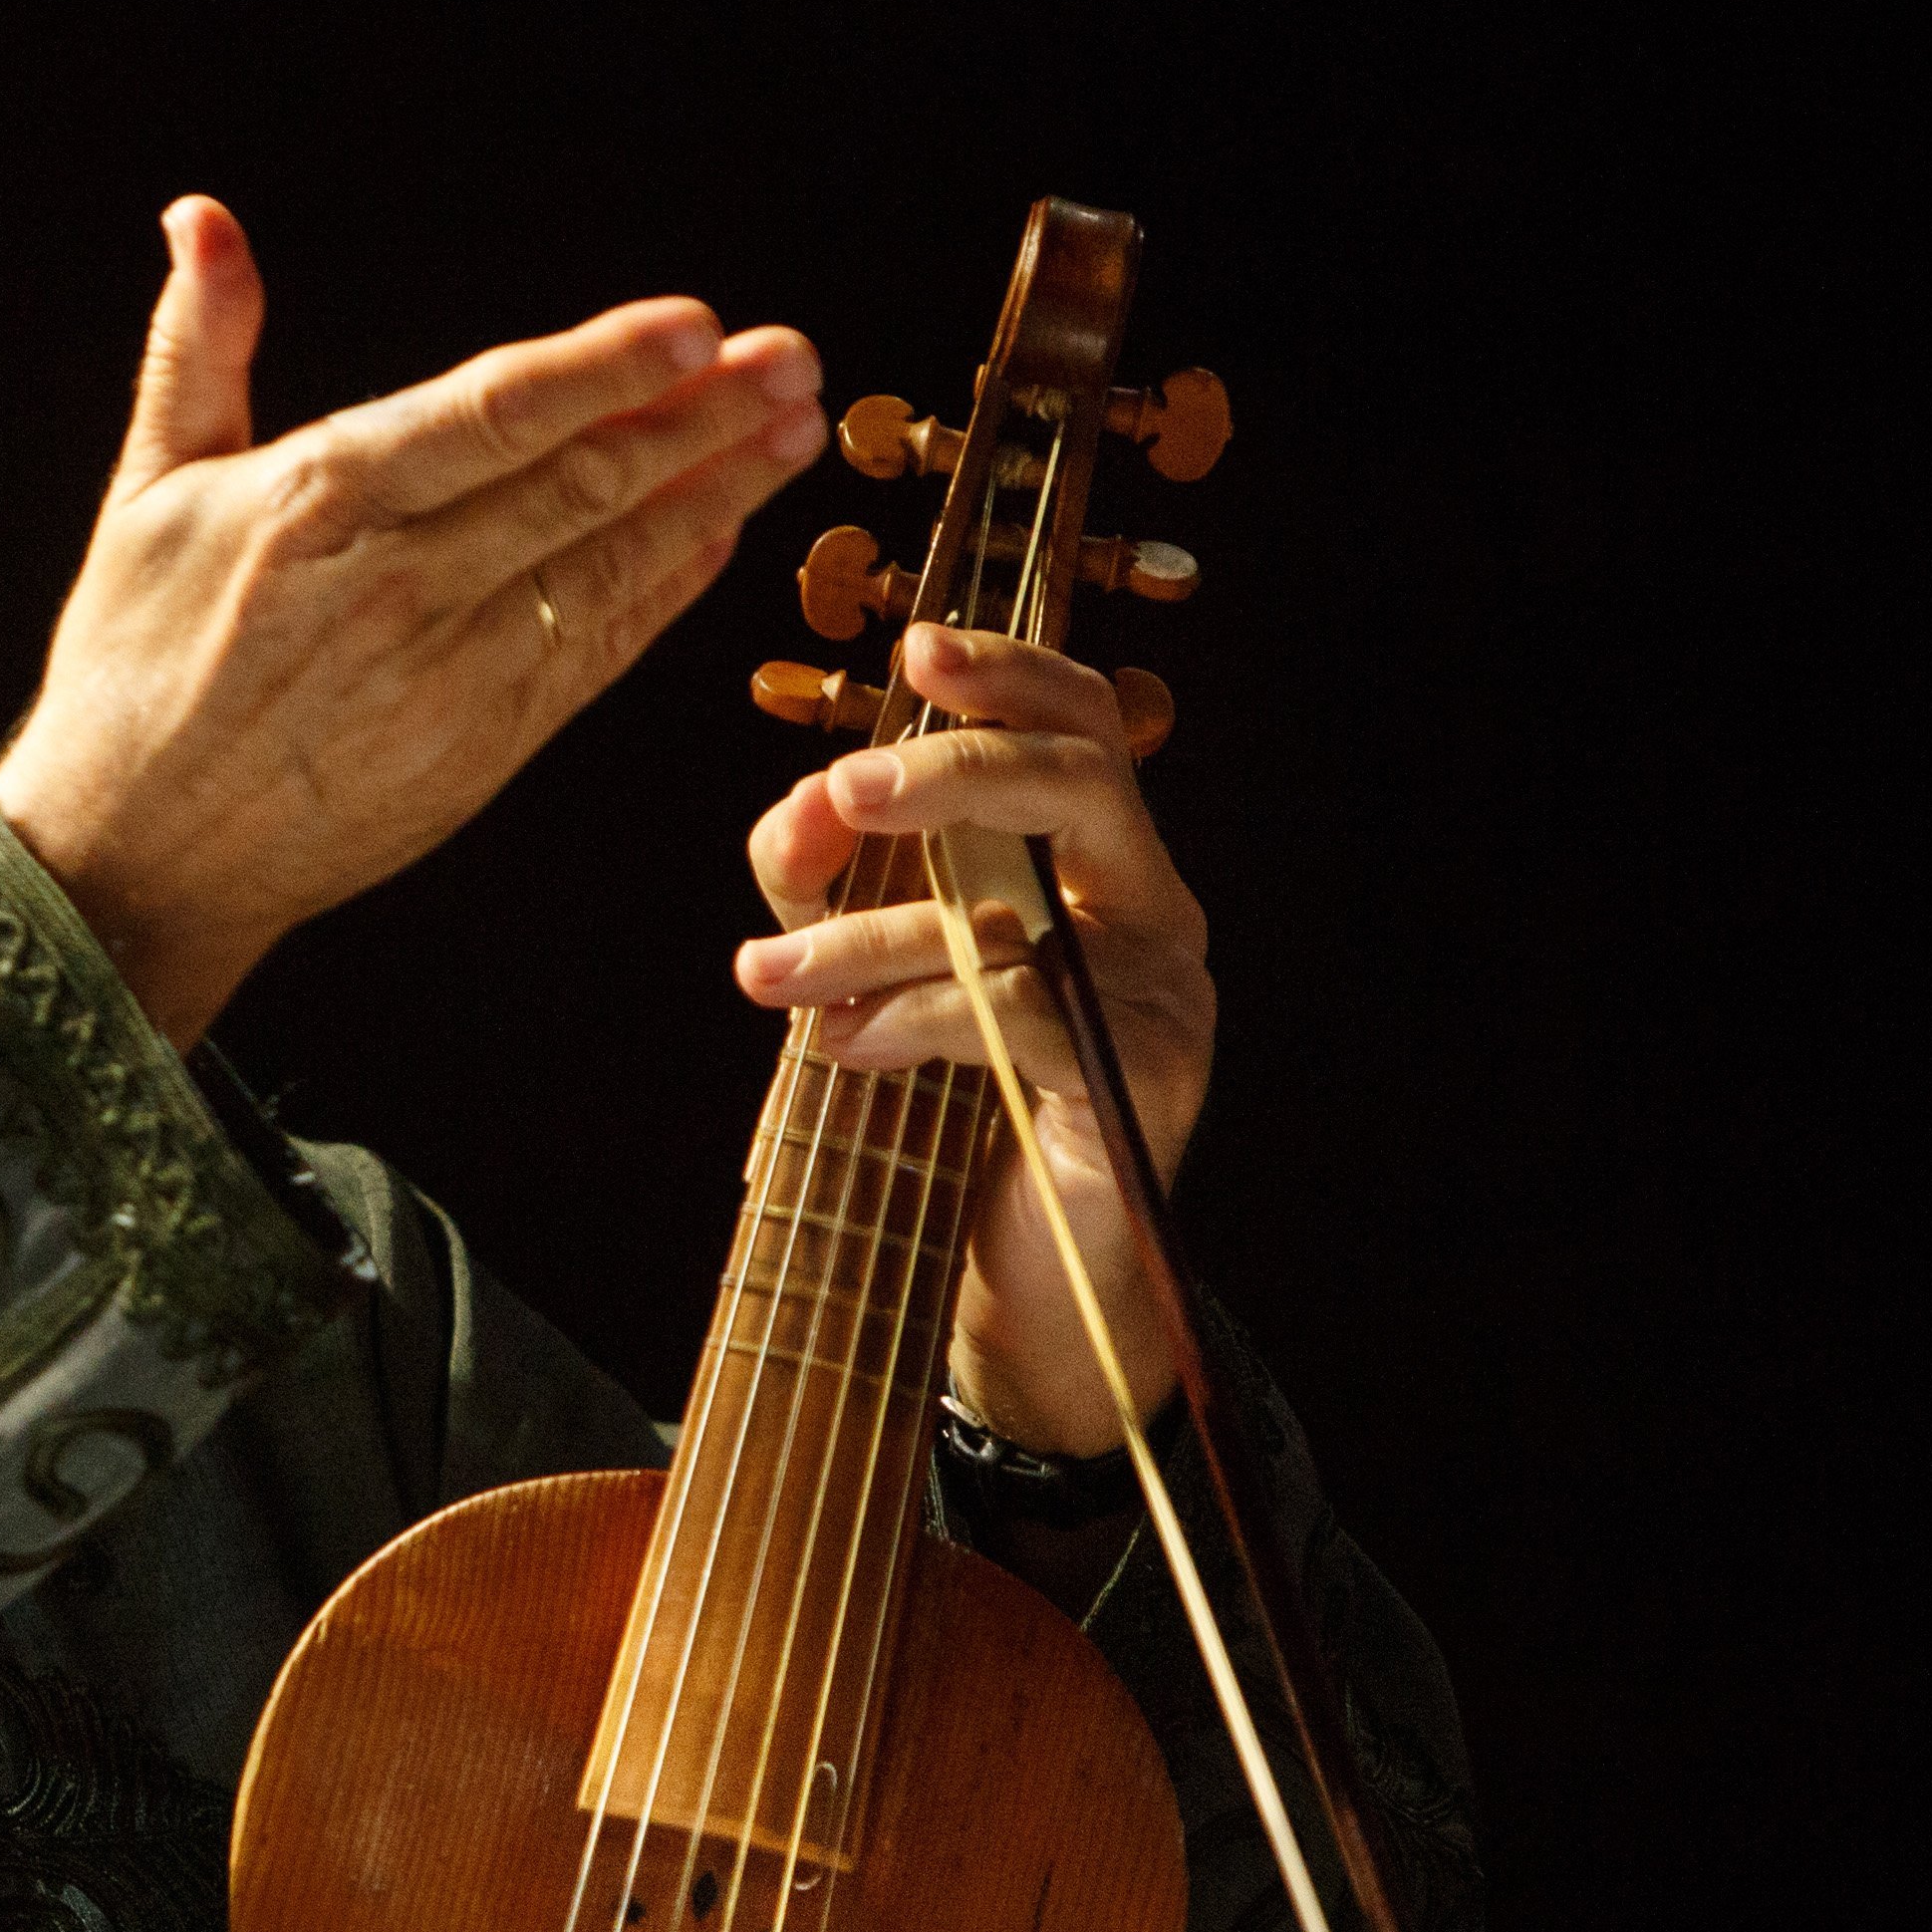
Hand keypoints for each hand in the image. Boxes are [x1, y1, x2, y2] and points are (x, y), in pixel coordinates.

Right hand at [0, 197, 829, 1042]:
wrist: (134, 852)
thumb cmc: (135, 662)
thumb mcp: (148, 489)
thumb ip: (199, 347)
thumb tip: (202, 220)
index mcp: (320, 501)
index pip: (493, 415)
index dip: (605, 368)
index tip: (696, 325)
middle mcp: (399, 583)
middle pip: (579, 483)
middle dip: (701, 418)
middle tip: (795, 361)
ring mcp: (453, 670)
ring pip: (608, 564)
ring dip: (715, 494)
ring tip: (794, 431)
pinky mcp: (484, 741)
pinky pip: (597, 650)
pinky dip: (666, 590)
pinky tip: (724, 534)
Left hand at [730, 624, 1220, 1454]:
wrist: (1029, 1282)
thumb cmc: (957, 1108)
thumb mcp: (872, 964)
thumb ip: (827, 877)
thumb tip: (798, 805)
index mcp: (1105, 862)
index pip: (1083, 722)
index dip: (1010, 671)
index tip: (918, 648)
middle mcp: (1154, 909)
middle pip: (1079, 778)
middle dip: (953, 766)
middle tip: (846, 789)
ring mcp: (1161, 995)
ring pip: (1020, 909)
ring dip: (870, 933)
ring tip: (770, 977)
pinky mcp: (1138, 1081)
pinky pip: (1015, 1011)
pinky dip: (911, 1018)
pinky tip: (844, 1045)